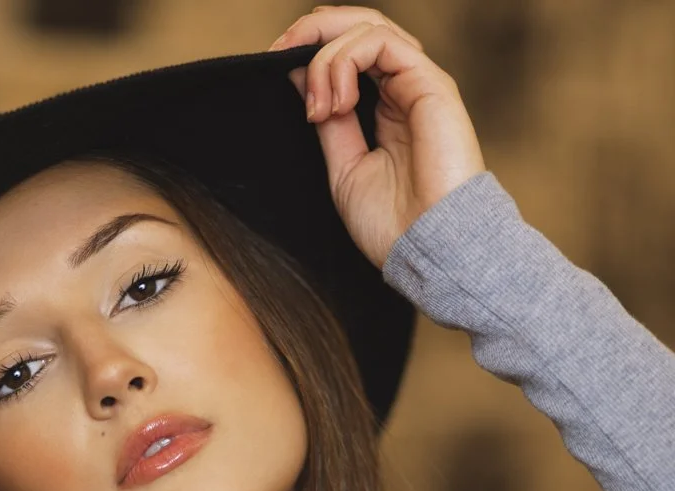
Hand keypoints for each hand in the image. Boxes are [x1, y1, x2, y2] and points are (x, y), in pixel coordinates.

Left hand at [269, 7, 486, 268]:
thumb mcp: (343, 167)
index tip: (273, 68)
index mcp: (385, 109)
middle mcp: (403, 89)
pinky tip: (337, 101)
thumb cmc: (394, 224)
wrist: (429, 249)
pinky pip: (382, 42)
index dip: (309, 49)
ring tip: (318, 106)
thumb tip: (299, 75)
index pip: (348, 53)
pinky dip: (347, 61)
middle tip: (279, 55)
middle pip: (357, 27)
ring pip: (367, 28)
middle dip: (311, 32)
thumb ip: (327, 119)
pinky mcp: (430, 83)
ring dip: (326, 56)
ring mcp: (417, 83)